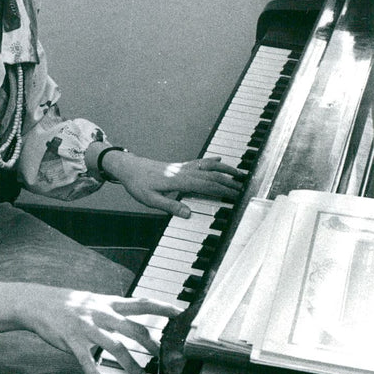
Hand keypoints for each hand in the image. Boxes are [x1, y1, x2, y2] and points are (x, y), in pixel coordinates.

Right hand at [0, 283, 180, 373]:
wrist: (38, 302)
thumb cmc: (70, 304)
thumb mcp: (95, 301)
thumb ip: (114, 311)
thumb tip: (135, 322)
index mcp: (109, 303)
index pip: (142, 303)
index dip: (162, 307)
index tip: (181, 313)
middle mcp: (101, 312)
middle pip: (133, 328)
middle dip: (150, 344)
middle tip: (162, 358)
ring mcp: (87, 325)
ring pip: (114, 345)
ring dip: (129, 363)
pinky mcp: (71, 339)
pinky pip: (85, 359)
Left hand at [105, 153, 243, 218]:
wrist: (128, 168)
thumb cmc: (138, 184)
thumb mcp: (150, 200)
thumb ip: (170, 206)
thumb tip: (188, 214)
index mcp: (178, 181)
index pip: (205, 185)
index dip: (222, 190)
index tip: (236, 194)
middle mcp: (183, 172)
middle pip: (211, 176)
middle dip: (229, 181)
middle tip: (244, 188)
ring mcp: (182, 167)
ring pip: (208, 166)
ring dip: (225, 170)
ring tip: (239, 173)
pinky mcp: (179, 166)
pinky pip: (200, 162)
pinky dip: (211, 161)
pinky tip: (219, 160)